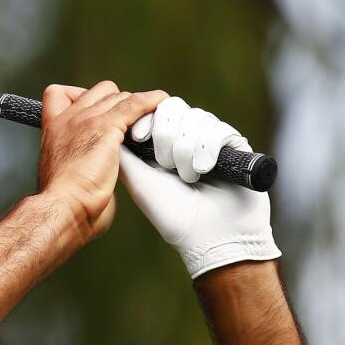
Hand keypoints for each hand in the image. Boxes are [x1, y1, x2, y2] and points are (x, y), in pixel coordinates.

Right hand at [38, 81, 168, 245]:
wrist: (63, 208)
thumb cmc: (65, 204)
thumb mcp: (65, 176)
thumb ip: (80, 162)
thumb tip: (101, 171)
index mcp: (53, 131)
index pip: (59, 94)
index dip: (81, 96)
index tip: (97, 112)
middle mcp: (67, 120)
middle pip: (99, 91)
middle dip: (119, 103)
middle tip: (132, 125)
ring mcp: (85, 120)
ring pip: (119, 95)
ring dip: (137, 107)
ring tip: (151, 120)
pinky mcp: (106, 127)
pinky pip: (135, 104)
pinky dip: (151, 101)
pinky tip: (162, 103)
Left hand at [119, 97, 281, 278]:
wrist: (212, 236)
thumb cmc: (171, 213)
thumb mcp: (138, 181)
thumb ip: (124, 152)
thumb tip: (110, 124)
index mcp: (159, 147)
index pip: (153, 111)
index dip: (146, 118)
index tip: (138, 136)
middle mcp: (184, 140)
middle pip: (174, 108)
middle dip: (166, 134)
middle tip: (165, 164)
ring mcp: (210, 141)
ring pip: (196, 118)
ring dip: (186, 148)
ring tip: (188, 176)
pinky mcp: (234, 146)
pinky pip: (220, 128)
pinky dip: (208, 148)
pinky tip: (204, 170)